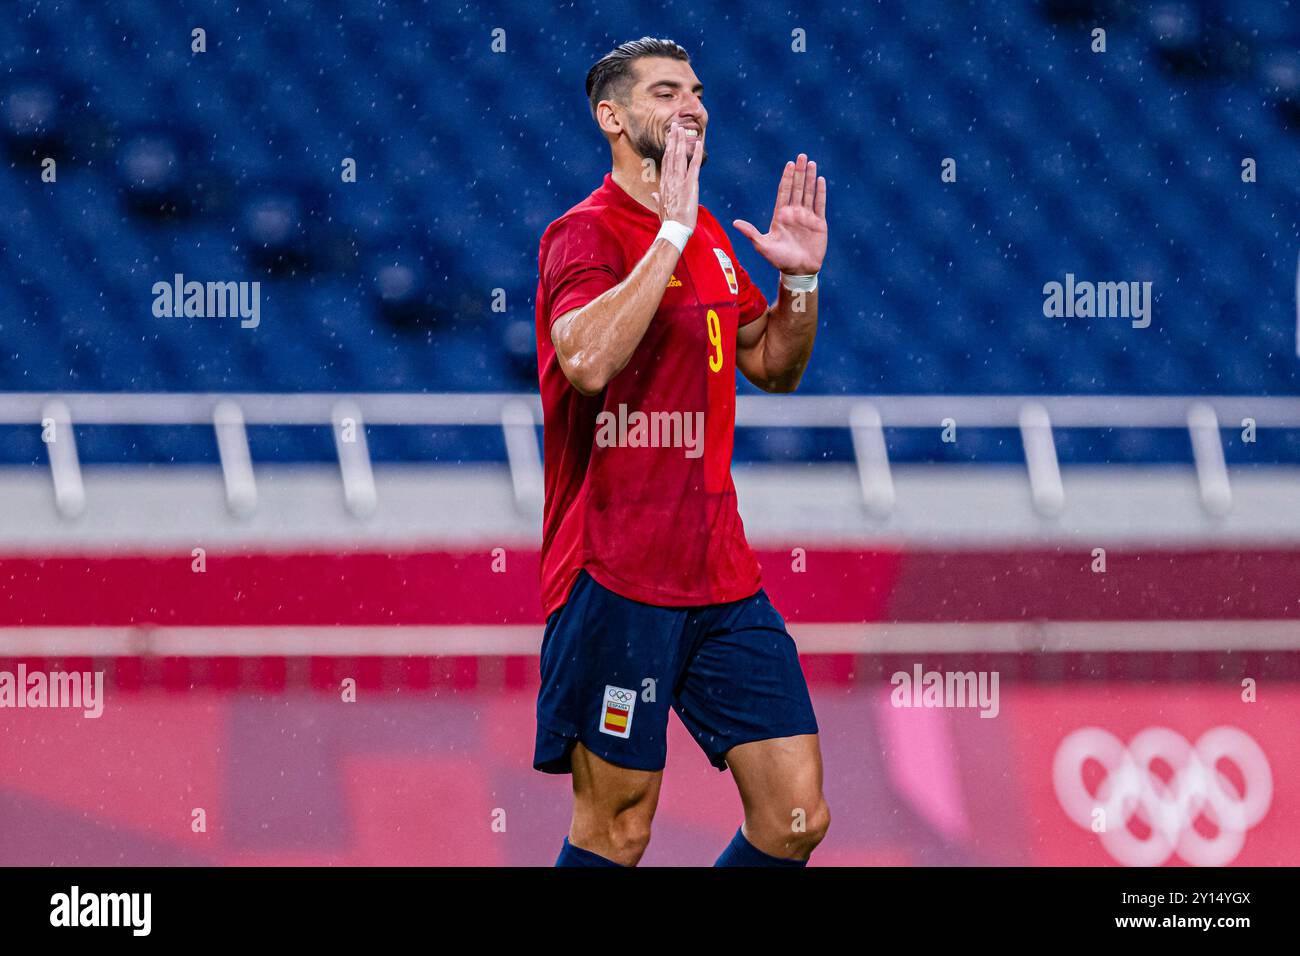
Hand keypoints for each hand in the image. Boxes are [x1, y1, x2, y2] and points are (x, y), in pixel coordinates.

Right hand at [651, 123, 702, 230]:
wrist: (674, 229)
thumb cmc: (668, 221)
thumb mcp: (660, 208)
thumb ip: (657, 199)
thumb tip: (653, 195)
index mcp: (664, 184)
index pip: (666, 162)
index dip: (668, 149)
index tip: (669, 138)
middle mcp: (670, 179)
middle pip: (671, 155)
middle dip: (673, 139)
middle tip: (675, 126)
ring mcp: (679, 181)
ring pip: (679, 157)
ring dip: (681, 141)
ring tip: (681, 129)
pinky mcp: (690, 184)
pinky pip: (694, 165)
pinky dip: (696, 153)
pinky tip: (699, 143)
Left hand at [733, 154, 826, 274]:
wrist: (798, 271)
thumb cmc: (779, 260)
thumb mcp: (763, 246)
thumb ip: (751, 233)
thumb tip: (735, 223)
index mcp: (780, 215)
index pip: (783, 192)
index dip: (786, 177)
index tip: (789, 164)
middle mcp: (794, 213)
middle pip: (797, 188)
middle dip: (799, 172)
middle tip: (802, 155)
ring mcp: (807, 217)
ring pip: (808, 192)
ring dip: (810, 178)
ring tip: (812, 163)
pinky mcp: (819, 223)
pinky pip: (820, 204)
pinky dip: (820, 192)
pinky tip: (821, 180)